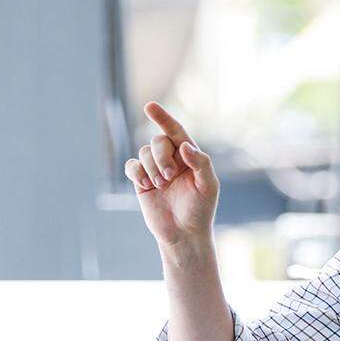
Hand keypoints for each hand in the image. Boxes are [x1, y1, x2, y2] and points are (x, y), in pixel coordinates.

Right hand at [124, 101, 219, 247]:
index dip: (163, 118)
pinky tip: (144, 184)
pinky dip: (136, 172)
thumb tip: (184, 145)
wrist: (184, 234)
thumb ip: (200, 163)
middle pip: (157, 141)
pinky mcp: (141, 181)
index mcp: (190, 156)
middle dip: (161, 156)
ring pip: (143, 152)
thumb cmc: (201, 210)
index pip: (176, 131)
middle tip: (169, 177)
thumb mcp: (208, 186)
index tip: (150, 106)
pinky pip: (131, 165)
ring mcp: (155, 170)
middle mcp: (172, 159)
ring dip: (151, 167)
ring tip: (160, 185)